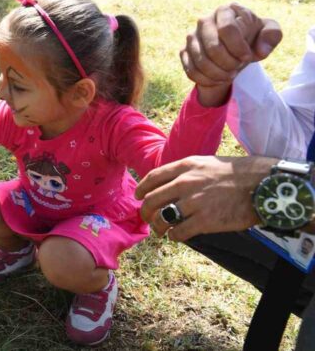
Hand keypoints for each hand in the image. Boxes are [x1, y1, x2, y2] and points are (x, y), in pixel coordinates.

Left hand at [135, 155, 278, 241]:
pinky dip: (174, 236)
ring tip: (161, 231)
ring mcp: (194, 202)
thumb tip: (167, 184)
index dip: (141, 189)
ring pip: (161, 218)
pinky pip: (179, 232)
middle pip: (151, 200)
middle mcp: (185, 183)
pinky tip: (177, 236)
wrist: (262, 184)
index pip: (152, 178)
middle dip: (145, 212)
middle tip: (147, 218)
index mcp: (185, 167)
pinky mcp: (205, 221)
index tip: (138, 197)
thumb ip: (185, 171)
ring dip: (157, 227)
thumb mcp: (205, 163)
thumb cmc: (235, 173)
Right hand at [181, 3, 282, 88]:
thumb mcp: (269, 33)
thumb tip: (260, 50)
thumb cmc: (252, 37)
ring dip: (219, 74)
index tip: (248, 57)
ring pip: (201, 62)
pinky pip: (192, 71)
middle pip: (213, 47)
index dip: (239, 48)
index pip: (227, 29)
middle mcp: (204, 20)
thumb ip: (272, 35)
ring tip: (230, 74)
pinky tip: (219, 79)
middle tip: (239, 67)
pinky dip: (207, 80)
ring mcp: (191, 36)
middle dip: (229, 63)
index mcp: (225, 11)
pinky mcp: (184, 51)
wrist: (234, 48)